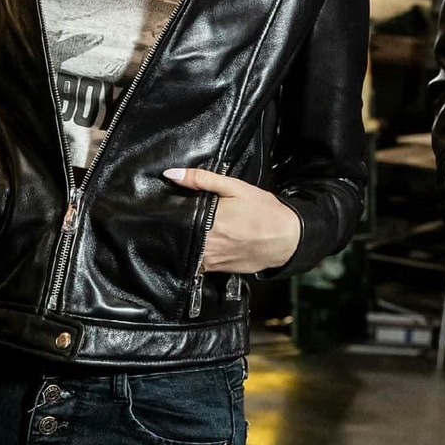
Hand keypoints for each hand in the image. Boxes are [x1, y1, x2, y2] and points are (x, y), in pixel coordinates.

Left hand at [163, 166, 300, 272]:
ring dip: (180, 243)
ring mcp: (211, 261)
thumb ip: (202, 179)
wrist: (287, 239)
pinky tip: (196, 245)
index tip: (157, 209)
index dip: (163, 215)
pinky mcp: (217, 271)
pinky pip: (196, 264)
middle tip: (164, 219)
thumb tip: (171, 174)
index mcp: (208, 221)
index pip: (173, 220)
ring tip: (179, 231)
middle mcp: (206, 244)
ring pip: (184, 252)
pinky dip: (193, 255)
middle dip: (171, 229)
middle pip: (176, 237)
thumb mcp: (236, 188)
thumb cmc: (263, 211)